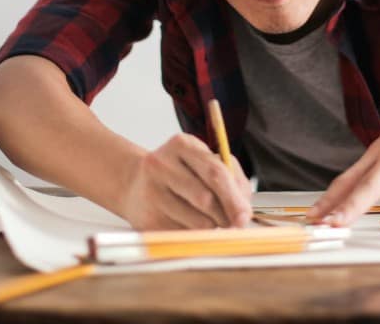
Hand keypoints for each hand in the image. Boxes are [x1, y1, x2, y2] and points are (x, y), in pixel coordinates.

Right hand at [119, 133, 252, 229]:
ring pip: (197, 221)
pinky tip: (189, 223)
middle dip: (227, 214)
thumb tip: (244, 210)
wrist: (133, 183)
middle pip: (205, 198)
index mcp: (181, 144)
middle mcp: (161, 165)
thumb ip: (230, 177)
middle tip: (236, 224)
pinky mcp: (146, 219)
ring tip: (211, 219)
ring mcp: (151, 192)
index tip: (245, 215)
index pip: (215, 171)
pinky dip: (195, 234)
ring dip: (213, 226)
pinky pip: (184, 234)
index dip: (234, 197)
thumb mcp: (202, 161)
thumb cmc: (179, 173)